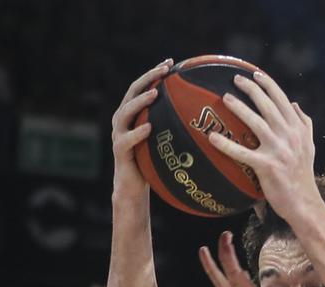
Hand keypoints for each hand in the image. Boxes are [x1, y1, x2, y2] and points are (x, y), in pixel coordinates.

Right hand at [110, 59, 172, 204]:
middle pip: (132, 92)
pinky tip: (148, 128)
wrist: (133, 187)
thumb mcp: (165, 141)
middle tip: (164, 70)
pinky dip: (137, 133)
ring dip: (140, 101)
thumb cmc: (153, 163)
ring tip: (155, 93)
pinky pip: (126, 140)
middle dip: (148, 78)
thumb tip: (205, 118)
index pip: (142, 87)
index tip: (170, 62)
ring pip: (126, 112)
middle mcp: (123, 120)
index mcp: (133, 114)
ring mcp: (119, 134)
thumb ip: (175, 127)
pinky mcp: (119, 151)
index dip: (154, 73)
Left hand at [209, 71, 319, 224]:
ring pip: (256, 122)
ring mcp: (278, 150)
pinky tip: (212, 137)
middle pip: (268, 105)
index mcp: (298, 129)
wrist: (304, 203)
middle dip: (251, 89)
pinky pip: (242, 152)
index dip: (268, 84)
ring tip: (226, 98)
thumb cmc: (303, 175)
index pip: (282, 100)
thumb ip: (305, 123)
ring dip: (239, 108)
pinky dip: (226, 145)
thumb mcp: (309, 146)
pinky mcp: (266, 166)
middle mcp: (289, 136)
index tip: (255, 74)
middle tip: (235, 80)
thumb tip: (295, 104)